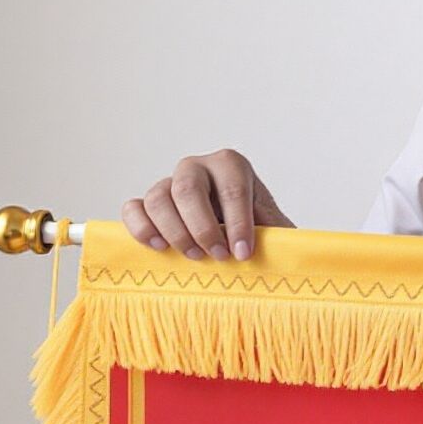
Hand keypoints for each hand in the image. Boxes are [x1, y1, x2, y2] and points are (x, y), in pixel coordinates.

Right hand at [124, 150, 294, 260]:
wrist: (234, 240)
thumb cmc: (259, 233)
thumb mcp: (275, 230)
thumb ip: (278, 234)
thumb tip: (288, 251)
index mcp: (231, 166)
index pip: (232, 187)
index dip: (237, 222)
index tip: (243, 254)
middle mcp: (197, 168)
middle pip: (188, 189)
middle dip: (203, 228)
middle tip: (219, 257)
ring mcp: (169, 184)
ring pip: (158, 198)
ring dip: (175, 232)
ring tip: (194, 257)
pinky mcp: (148, 204)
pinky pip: (133, 208)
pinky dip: (141, 228)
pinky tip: (159, 248)